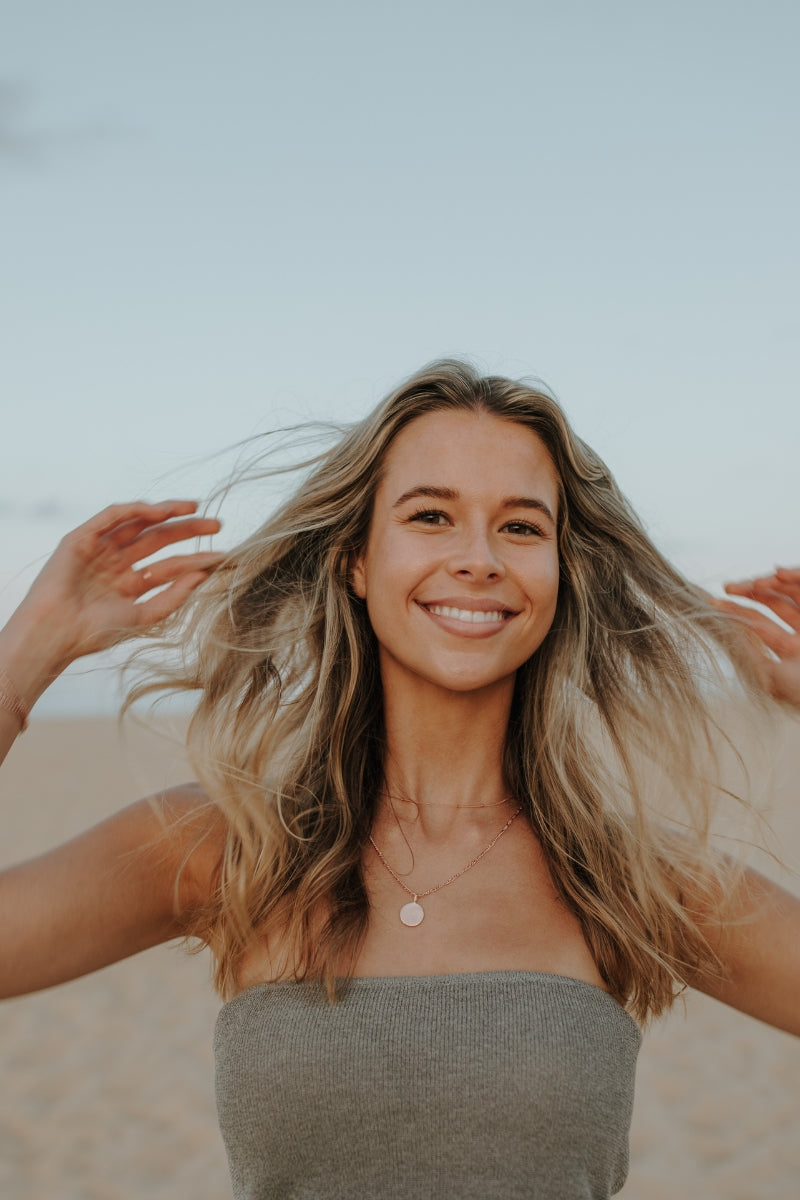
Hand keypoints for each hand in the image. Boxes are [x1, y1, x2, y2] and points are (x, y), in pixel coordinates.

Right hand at [6, 501, 222, 674]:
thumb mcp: (144, 616)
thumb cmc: (95, 632)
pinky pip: (112, 516)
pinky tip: (159, 511)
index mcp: (131, 584)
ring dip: (166, 513)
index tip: (223, 556)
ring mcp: (100, 549)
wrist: (56, 633)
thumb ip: (174, 596)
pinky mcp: (82, 537)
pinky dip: (135, 510)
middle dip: (187, 529)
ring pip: (139, 523)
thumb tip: (204, 574)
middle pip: (159, 539)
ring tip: (193, 508)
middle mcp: (117, 563)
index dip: (196, 559)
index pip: (170, 566)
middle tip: (217, 524)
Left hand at [715, 567, 799, 705]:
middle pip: (775, 602)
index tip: (713, 603)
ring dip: (772, 582)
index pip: (759, 623)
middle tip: (729, 588)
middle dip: (750, 591)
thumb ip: (749, 655)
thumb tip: (725, 634)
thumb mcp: (770, 677)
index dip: (737, 611)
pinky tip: (778, 573)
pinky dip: (795, 576)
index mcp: (789, 648)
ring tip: (754, 582)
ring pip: (792, 592)